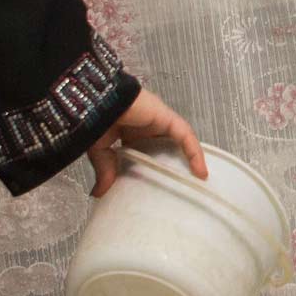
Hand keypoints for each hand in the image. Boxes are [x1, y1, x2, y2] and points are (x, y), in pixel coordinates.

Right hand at [87, 87, 208, 194]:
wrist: (97, 101)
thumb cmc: (95, 120)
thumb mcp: (101, 150)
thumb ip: (106, 170)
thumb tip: (99, 194)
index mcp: (131, 132)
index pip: (149, 151)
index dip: (155, 167)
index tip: (158, 187)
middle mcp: (148, 126)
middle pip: (167, 147)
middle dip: (176, 166)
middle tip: (182, 188)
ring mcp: (159, 121)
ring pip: (180, 142)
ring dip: (189, 160)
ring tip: (195, 182)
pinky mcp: (167, 118)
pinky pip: (185, 136)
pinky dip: (194, 153)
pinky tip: (200, 172)